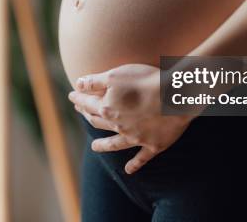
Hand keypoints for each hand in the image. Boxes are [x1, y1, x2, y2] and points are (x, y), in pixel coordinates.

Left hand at [69, 63, 193, 173]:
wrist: (175, 96)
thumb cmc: (145, 80)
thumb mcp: (115, 75)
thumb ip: (94, 82)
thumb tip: (77, 85)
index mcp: (107, 109)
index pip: (87, 103)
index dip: (78, 98)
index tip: (72, 95)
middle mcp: (119, 126)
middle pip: (99, 122)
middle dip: (88, 116)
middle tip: (82, 113)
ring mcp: (135, 138)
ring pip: (114, 143)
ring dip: (103, 145)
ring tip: (95, 147)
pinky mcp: (153, 145)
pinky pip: (141, 158)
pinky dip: (134, 165)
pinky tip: (128, 171)